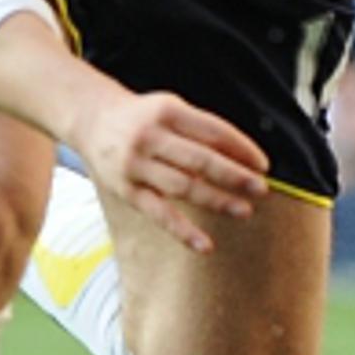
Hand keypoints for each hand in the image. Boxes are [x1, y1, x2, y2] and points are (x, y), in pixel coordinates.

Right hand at [66, 90, 269, 253]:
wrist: (91, 120)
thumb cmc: (143, 117)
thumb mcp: (169, 109)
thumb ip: (201, 130)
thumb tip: (244, 159)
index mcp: (167, 110)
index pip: (212, 131)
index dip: (241, 148)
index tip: (263, 165)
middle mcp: (150, 136)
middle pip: (200, 159)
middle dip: (234, 176)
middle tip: (262, 190)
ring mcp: (136, 165)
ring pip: (183, 187)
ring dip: (216, 200)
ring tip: (244, 211)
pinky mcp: (126, 190)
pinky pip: (158, 214)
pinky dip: (183, 231)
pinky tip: (206, 245)